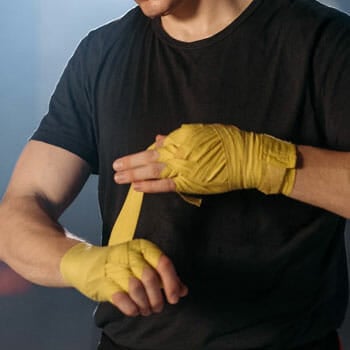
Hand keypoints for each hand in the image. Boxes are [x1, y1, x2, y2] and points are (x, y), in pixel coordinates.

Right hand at [60, 239, 187, 316]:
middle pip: (151, 278)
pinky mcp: (103, 282)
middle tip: (158, 307)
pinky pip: (122, 298)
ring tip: (146, 310)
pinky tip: (134, 310)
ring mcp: (115, 267)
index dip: (172, 283)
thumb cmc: (121, 264)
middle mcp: (130, 254)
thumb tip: (183, 290)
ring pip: (137, 288)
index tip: (175, 298)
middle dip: (157, 298)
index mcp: (143, 247)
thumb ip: (164, 276)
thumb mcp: (144, 264)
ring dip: (145, 305)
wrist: (87, 262)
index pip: (163, 263)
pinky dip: (131, 308)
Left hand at [113, 124, 296, 195]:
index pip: (156, 147)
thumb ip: (178, 136)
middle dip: (129, 163)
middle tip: (114, 167)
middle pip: (148, 158)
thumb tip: (158, 139)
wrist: (245, 157)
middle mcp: (177, 151)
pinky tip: (136, 187)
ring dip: (133, 174)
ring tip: (118, 177)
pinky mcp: (188, 182)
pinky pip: (164, 185)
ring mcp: (182, 167)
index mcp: (180, 136)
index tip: (130, 159)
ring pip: (151, 171)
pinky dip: (149, 186)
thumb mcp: (202, 132)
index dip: (141, 155)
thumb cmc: (227, 141)